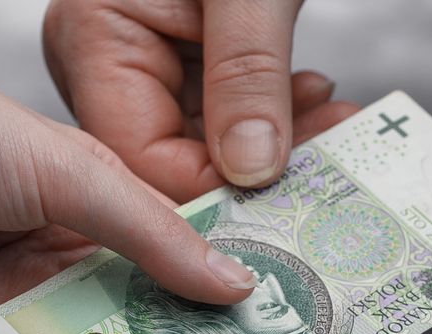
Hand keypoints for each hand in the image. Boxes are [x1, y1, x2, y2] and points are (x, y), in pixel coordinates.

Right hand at [43, 0, 357, 198]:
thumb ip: (249, 75)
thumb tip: (251, 170)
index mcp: (93, 34)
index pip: (138, 155)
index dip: (209, 189)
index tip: (282, 200)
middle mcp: (107, 57)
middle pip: (174, 158)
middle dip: (254, 169)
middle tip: (330, 161)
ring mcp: (146, 60)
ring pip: (208, 144)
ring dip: (277, 144)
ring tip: (338, 125)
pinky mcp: (186, 58)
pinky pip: (227, 114)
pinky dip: (276, 116)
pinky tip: (320, 103)